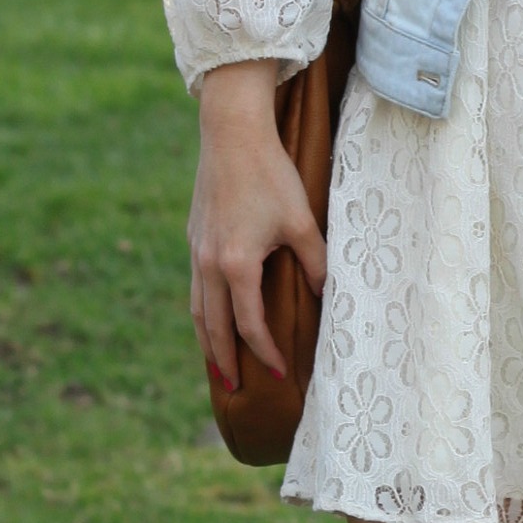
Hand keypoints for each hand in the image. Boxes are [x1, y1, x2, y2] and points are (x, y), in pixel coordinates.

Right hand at [187, 60, 327, 390]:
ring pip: (197, 309)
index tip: (280, 373)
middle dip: (225, 361)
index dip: (265, 353)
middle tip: (235, 389)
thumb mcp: (301, 221)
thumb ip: (315, 262)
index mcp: (236, 265)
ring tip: (217, 365)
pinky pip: (196, 287)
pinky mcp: (194, 237)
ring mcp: (197, 251)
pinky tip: (213, 318)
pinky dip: (203, 312)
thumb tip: (327, 296)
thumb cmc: (270, 174)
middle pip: (213, 327)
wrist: (230, 133)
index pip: (250, 325)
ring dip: (207, 341)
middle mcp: (209, 264)